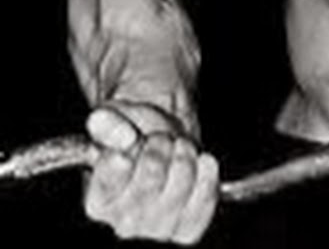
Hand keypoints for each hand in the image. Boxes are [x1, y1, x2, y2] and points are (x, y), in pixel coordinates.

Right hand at [83, 102, 218, 243]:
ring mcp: (156, 230)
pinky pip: (202, 206)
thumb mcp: (119, 122)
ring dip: (185, 158)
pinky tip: (203, 162)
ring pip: (178, 191)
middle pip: (149, 182)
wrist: (168, 145)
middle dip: (160, 148)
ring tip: (180, 147)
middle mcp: (122, 223)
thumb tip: (101, 121)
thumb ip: (109, 122)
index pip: (111, 178)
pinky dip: (207, 179)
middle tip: (161, 138)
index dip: (126, 154)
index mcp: (99, 201)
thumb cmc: (139, 137)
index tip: (132, 138)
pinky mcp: (186, 230)